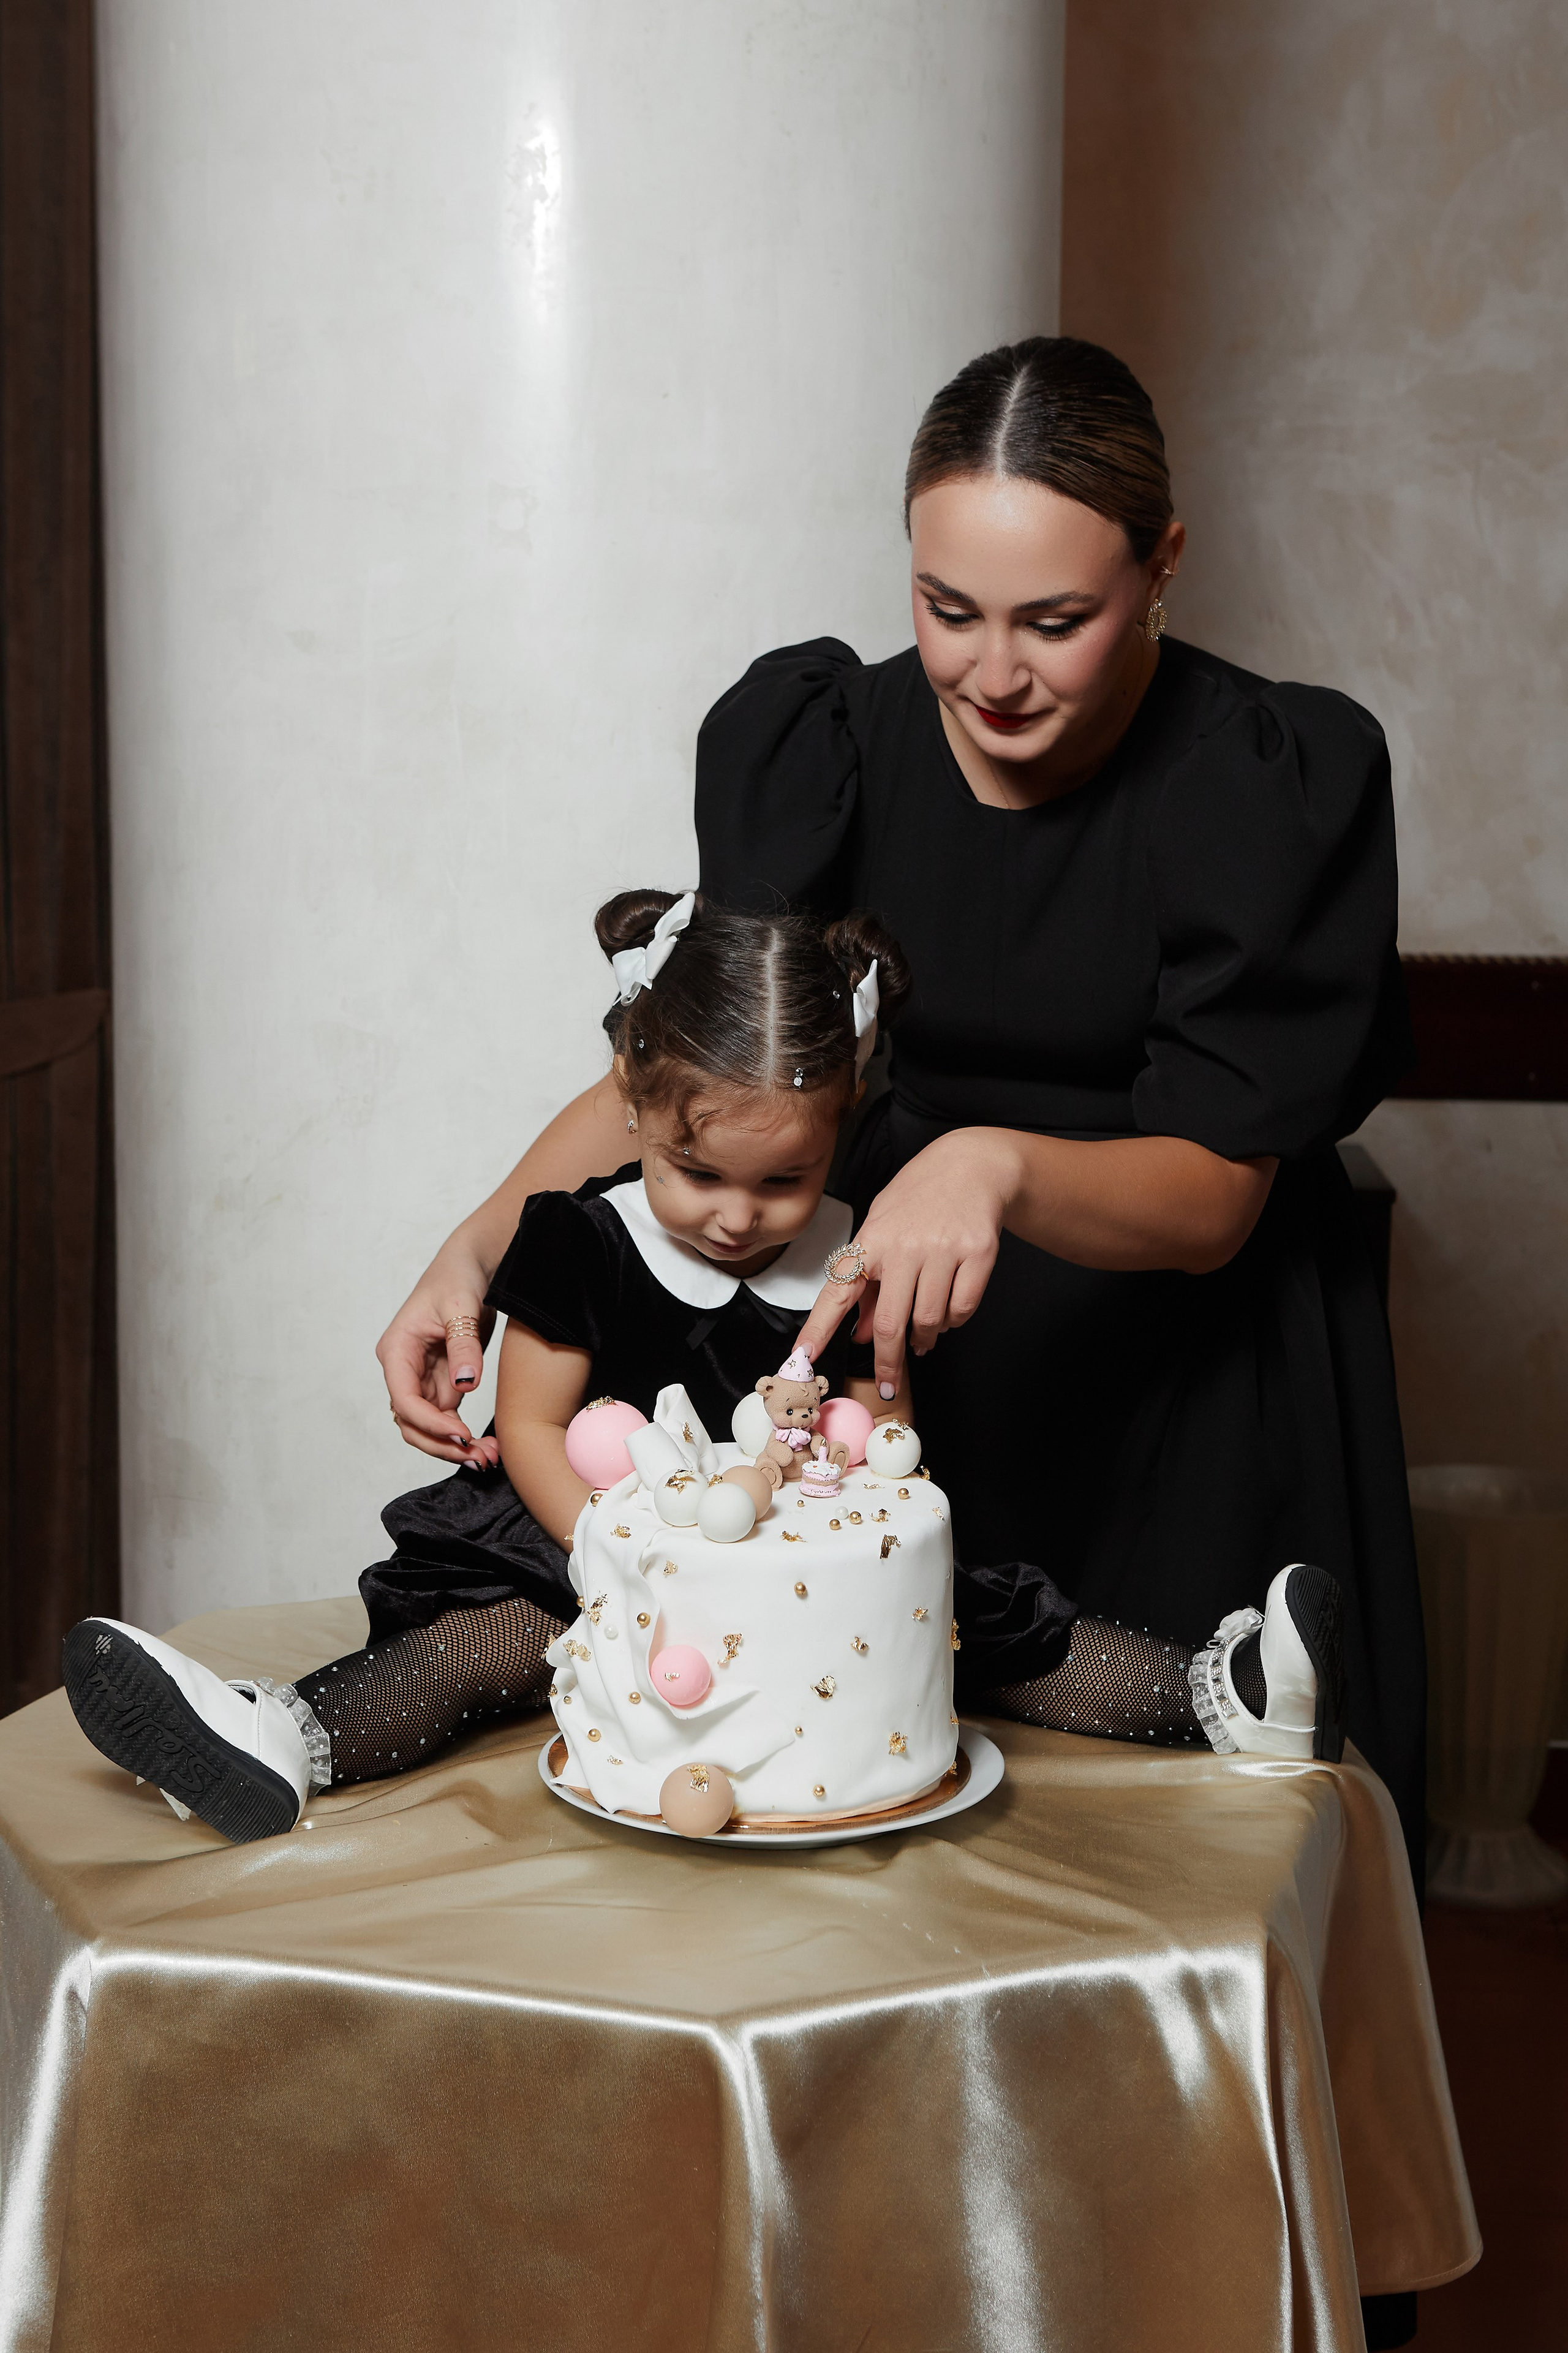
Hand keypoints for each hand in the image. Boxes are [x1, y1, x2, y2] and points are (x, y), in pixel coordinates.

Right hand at [375, 1253, 501, 1466]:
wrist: (472, 1265)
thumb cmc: (458, 1277)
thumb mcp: (461, 1307)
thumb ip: (463, 1346)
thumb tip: (465, 1385)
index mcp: (397, 1350)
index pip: (404, 1399)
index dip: (431, 1423)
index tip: (463, 1435)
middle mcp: (403, 1368)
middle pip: (411, 1422)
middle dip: (441, 1444)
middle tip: (478, 1458)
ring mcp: (421, 1377)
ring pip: (428, 1426)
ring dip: (454, 1446)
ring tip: (488, 1457)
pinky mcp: (441, 1381)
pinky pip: (447, 1417)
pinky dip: (463, 1434)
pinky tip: (487, 1445)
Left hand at [793, 1130, 1019, 1398]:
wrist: (971, 1165)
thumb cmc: (918, 1197)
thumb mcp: (881, 1228)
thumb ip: (867, 1282)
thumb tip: (857, 1333)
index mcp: (871, 1240)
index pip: (837, 1292)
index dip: (818, 1329)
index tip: (801, 1358)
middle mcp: (904, 1246)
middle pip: (888, 1323)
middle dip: (886, 1362)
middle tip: (887, 1383)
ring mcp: (943, 1250)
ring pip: (929, 1321)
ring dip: (924, 1338)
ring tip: (922, 1337)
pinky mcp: (977, 1254)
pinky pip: (962, 1309)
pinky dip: (953, 1321)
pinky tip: (948, 1313)